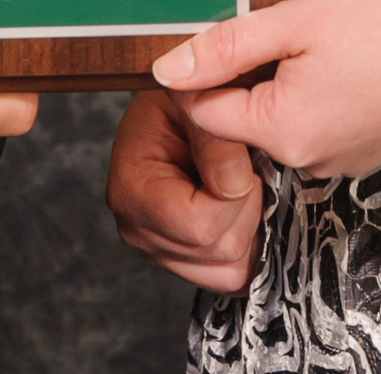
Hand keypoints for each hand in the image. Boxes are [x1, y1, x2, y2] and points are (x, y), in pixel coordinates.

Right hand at [108, 84, 261, 291]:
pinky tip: (238, 210)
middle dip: (247, 210)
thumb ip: (215, 142)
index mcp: (131, 190)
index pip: (200, 225)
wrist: (168, 114)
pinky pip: (231, 276)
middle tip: (242, 170)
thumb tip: (236, 185)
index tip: (242, 162)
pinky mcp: (181, 261)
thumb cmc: (178, 105)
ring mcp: (159, 251)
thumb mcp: (193, 105)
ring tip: (237, 188)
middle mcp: (137, 230)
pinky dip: (246, 245)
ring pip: (231, 271)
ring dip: (249, 228)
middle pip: (220, 250)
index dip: (236, 196)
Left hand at [157, 0, 380, 180]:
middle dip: (253, 71)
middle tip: (288, 26)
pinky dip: (324, 92)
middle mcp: (309, 161)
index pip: (204, 111)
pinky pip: (321, 123)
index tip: (232, 31)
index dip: (206, 66)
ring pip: (284, 118)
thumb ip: (229, 46)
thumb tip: (168, 71)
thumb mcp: (298, 17)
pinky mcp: (368, 152)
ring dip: (288, 81)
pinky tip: (353, 60)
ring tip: (329, 41)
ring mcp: (343, 161)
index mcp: (282, 131)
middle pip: (244, 117)